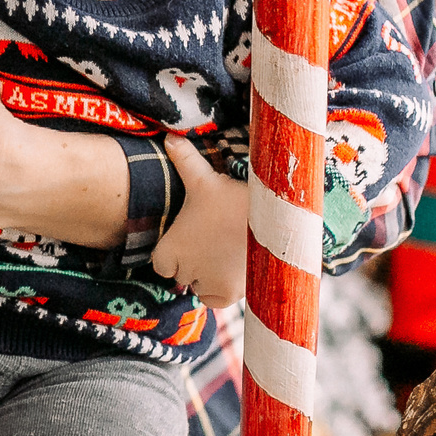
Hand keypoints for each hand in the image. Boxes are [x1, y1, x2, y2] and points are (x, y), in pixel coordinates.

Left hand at [151, 135, 248, 308]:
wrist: (273, 220)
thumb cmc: (235, 199)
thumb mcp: (206, 180)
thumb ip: (185, 161)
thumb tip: (170, 135)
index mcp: (169, 249)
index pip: (161, 262)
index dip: (176, 250)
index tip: (194, 236)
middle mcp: (184, 271)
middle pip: (182, 273)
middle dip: (194, 261)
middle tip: (214, 239)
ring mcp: (206, 283)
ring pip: (199, 285)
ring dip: (208, 275)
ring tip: (227, 250)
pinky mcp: (229, 294)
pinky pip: (214, 299)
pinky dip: (221, 289)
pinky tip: (233, 267)